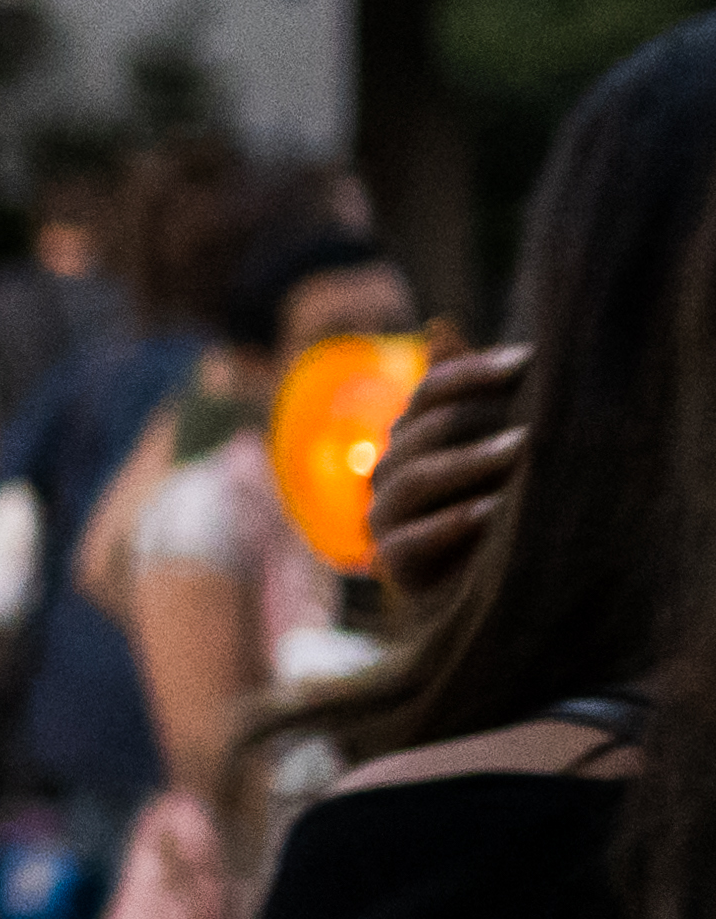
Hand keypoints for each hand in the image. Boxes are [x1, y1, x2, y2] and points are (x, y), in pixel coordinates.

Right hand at [370, 339, 525, 597]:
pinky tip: (489, 513)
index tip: (531, 360)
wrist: (494, 593)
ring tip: (522, 454)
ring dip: (467, 465)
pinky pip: (407, 542)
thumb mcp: (493, 446)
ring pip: (412, 481)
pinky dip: (447, 526)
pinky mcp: (393, 565)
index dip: (473, 372)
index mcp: (414, 438)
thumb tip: (439, 325)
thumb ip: (470, 392)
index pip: (430, 391)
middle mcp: (390, 472)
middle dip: (475, 420)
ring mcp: (385, 519)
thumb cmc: (498, 510)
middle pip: (419, 433)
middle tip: (533, 417)